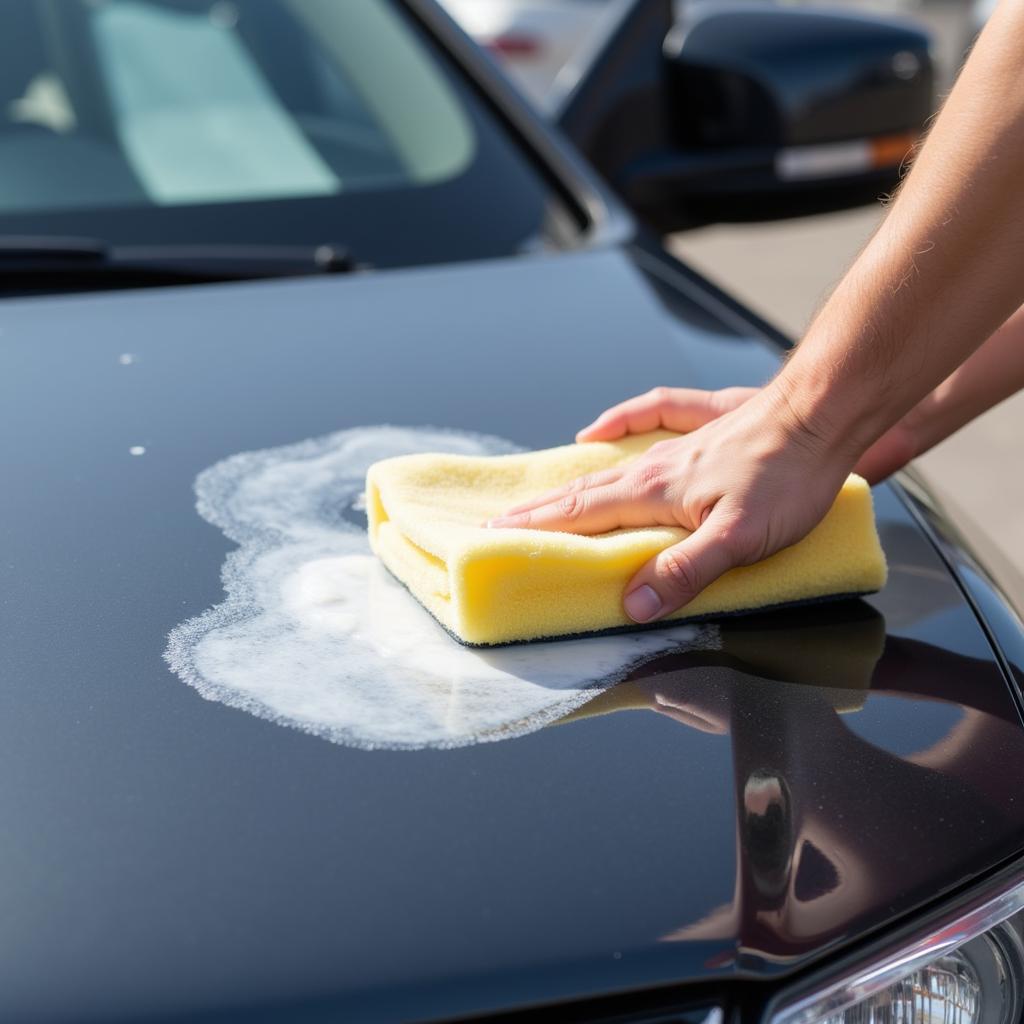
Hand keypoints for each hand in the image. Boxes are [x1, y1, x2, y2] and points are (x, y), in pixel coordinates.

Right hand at [487, 386, 857, 622]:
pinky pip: (648, 418)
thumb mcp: (738, 540)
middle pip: (585, 490)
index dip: (537, 527)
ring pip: (611, 466)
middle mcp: (656, 466)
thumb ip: (683, 572)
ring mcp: (678, 443)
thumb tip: (631, 604)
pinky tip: (601, 428)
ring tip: (542, 494)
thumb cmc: (788, 478)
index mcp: (654, 492)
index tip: (496, 533)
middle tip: (500, 519)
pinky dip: (618, 423)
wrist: (825, 412)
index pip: (581, 515)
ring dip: (571, 483)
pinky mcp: (704, 425)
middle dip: (541, 509)